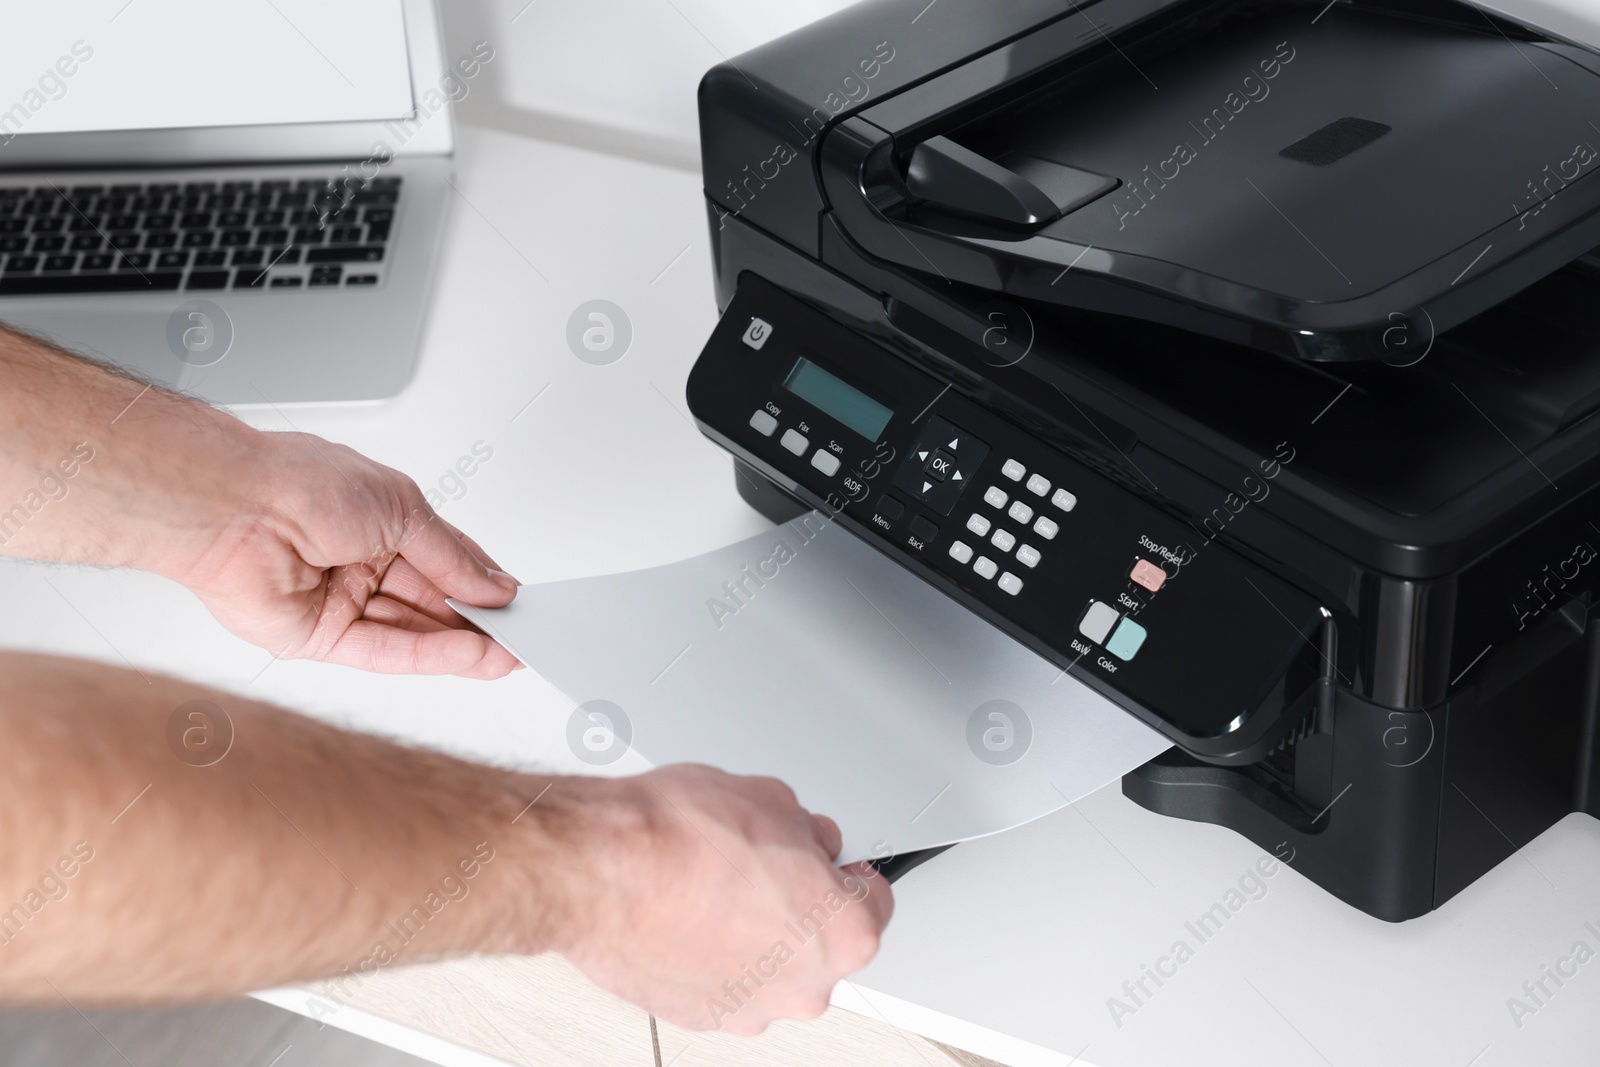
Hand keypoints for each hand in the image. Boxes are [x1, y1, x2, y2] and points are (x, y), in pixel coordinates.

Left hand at [165, 429, 521, 678]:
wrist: (231, 506)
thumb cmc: (300, 483)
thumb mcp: (404, 509)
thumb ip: (452, 557)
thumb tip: (493, 585)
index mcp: (381, 522)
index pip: (446, 561)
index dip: (484, 584)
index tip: (520, 605)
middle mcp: (360, 563)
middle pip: (432, 603)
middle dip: (479, 622)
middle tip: (524, 638)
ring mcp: (339, 603)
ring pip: (413, 632)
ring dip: (463, 646)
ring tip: (508, 653)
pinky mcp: (318, 639)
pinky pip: (384, 653)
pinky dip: (430, 656)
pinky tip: (470, 655)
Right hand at [540, 765, 893, 1034]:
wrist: (600, 870)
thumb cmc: (679, 838)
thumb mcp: (772, 798)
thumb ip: (807, 830)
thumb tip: (805, 839)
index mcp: (843, 933)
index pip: (877, 902)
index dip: (850, 872)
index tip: (837, 866)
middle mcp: (804, 985)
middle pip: (823, 940)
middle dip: (800, 903)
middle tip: (762, 864)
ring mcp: (750, 1008)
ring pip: (773, 966)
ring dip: (756, 933)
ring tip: (713, 886)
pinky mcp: (700, 1016)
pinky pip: (726, 982)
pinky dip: (714, 954)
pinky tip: (687, 914)